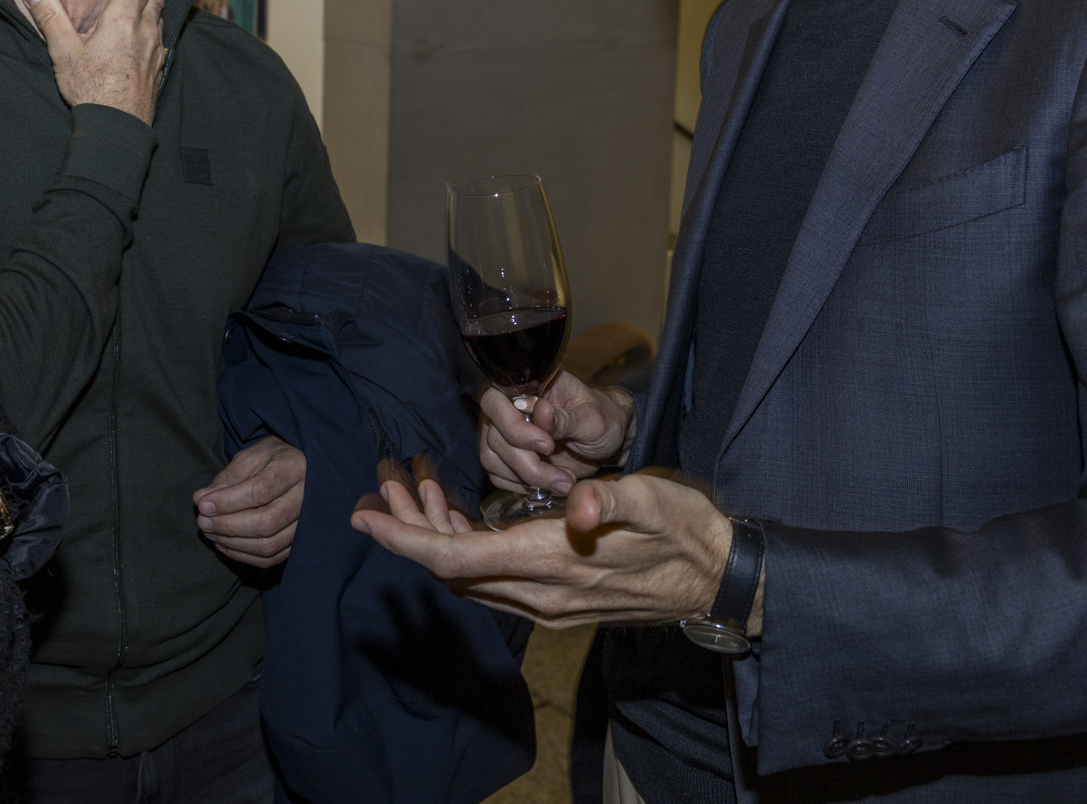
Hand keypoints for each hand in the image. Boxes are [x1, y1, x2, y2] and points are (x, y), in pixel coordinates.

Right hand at [22, 0, 165, 124]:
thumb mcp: (64, 51)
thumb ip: (49, 16)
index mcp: (124, 19)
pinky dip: (150, 30)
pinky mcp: (158, 66)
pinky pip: (159, 38)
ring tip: (129, 8)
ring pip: (159, 16)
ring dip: (148, 7)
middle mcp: (146, 29)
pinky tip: (134, 39)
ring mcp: (156, 49)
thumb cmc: (91, 89)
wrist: (117, 127)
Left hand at [194, 436, 305, 567]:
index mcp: (294, 468)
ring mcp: (307, 524)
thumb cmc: (272, 460)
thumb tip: (202, 500)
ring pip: (267, 545)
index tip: (202, 504)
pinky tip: (224, 542)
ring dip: (231, 542)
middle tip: (202, 520)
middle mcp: (307, 498)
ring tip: (210, 530)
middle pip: (265, 523)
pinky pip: (270, 558)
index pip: (260, 491)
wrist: (301, 469)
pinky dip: (242, 554)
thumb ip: (228, 478)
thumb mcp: (251, 456)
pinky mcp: (298, 543)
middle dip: (227, 525)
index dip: (227, 501)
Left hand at [350, 471, 736, 630]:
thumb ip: (611, 499)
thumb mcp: (656, 499)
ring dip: (432, 535)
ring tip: (413, 485)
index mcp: (556, 564)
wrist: (721, 579)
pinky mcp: (557, 603)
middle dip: (407, 528)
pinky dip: (462, 546)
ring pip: (467, 577)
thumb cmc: (688, 530)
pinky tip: (457, 513)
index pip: (457, 561)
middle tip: (383, 481)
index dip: (405, 540)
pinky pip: (491, 581)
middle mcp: (544, 595)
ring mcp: (549, 605)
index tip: (365, 517)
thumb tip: (580, 505)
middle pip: (450, 570)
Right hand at [480, 373, 634, 496]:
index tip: (547, 445)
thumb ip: (564, 418)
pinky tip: (552, 483)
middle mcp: (508, 408)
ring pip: (492, 459)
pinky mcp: (506, 456)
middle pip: (493, 436)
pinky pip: (498, 475)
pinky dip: (523, 485)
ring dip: (528, 477)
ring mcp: (505, 432)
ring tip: (564, 481)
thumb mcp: (592, 418)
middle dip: (527, 462)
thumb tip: (540, 410)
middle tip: (563, 475)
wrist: (609, 440)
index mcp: (527, 386)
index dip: (514, 427)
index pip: (494, 401)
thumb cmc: (603, 419)